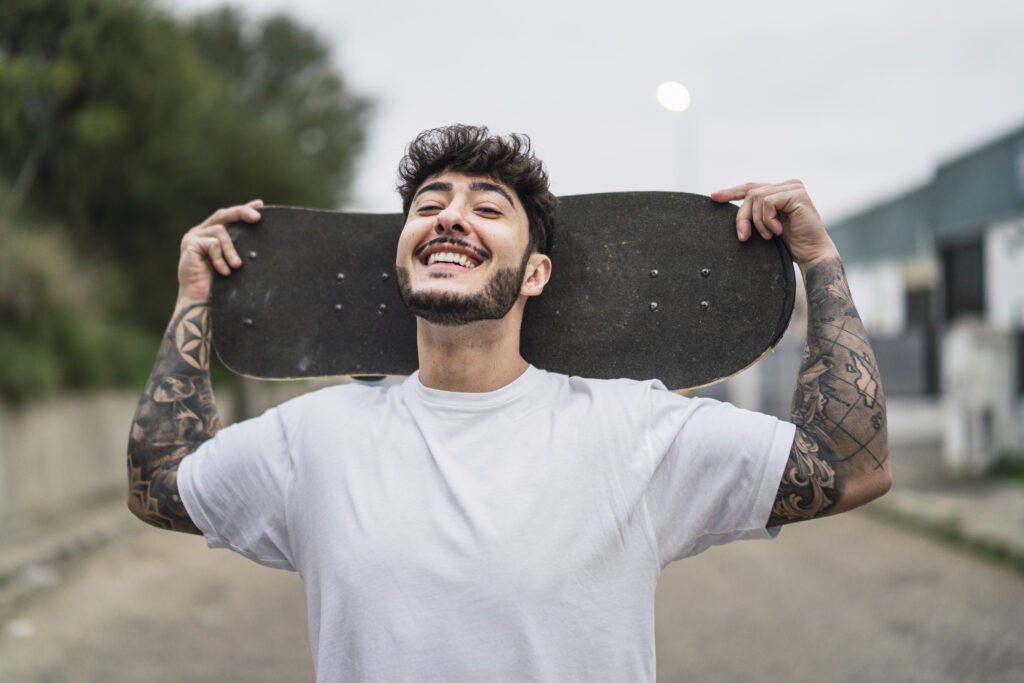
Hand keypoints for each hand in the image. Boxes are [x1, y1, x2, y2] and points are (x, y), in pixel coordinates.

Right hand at [177, 200, 262, 303]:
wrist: (201, 301)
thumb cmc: (219, 284)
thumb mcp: (233, 261)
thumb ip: (240, 246)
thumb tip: (259, 233)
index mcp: (211, 234)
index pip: (229, 217)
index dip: (243, 209)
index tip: (260, 205)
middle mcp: (201, 232)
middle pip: (224, 214)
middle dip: (242, 212)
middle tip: (257, 218)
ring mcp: (193, 237)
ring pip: (221, 231)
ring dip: (231, 249)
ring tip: (236, 266)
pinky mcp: (189, 245)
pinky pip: (212, 243)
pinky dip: (221, 258)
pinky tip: (223, 271)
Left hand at [711, 180, 837, 267]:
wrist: (812, 254)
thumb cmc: (791, 243)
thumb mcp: (766, 225)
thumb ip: (754, 212)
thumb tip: (726, 204)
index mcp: (780, 191)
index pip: (751, 187)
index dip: (732, 192)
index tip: (714, 197)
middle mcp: (787, 185)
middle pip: (750, 193)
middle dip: (743, 216)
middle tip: (743, 236)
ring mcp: (793, 188)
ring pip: (757, 197)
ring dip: (757, 221)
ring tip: (769, 235)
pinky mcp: (797, 194)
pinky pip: (768, 202)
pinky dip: (767, 220)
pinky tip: (778, 230)